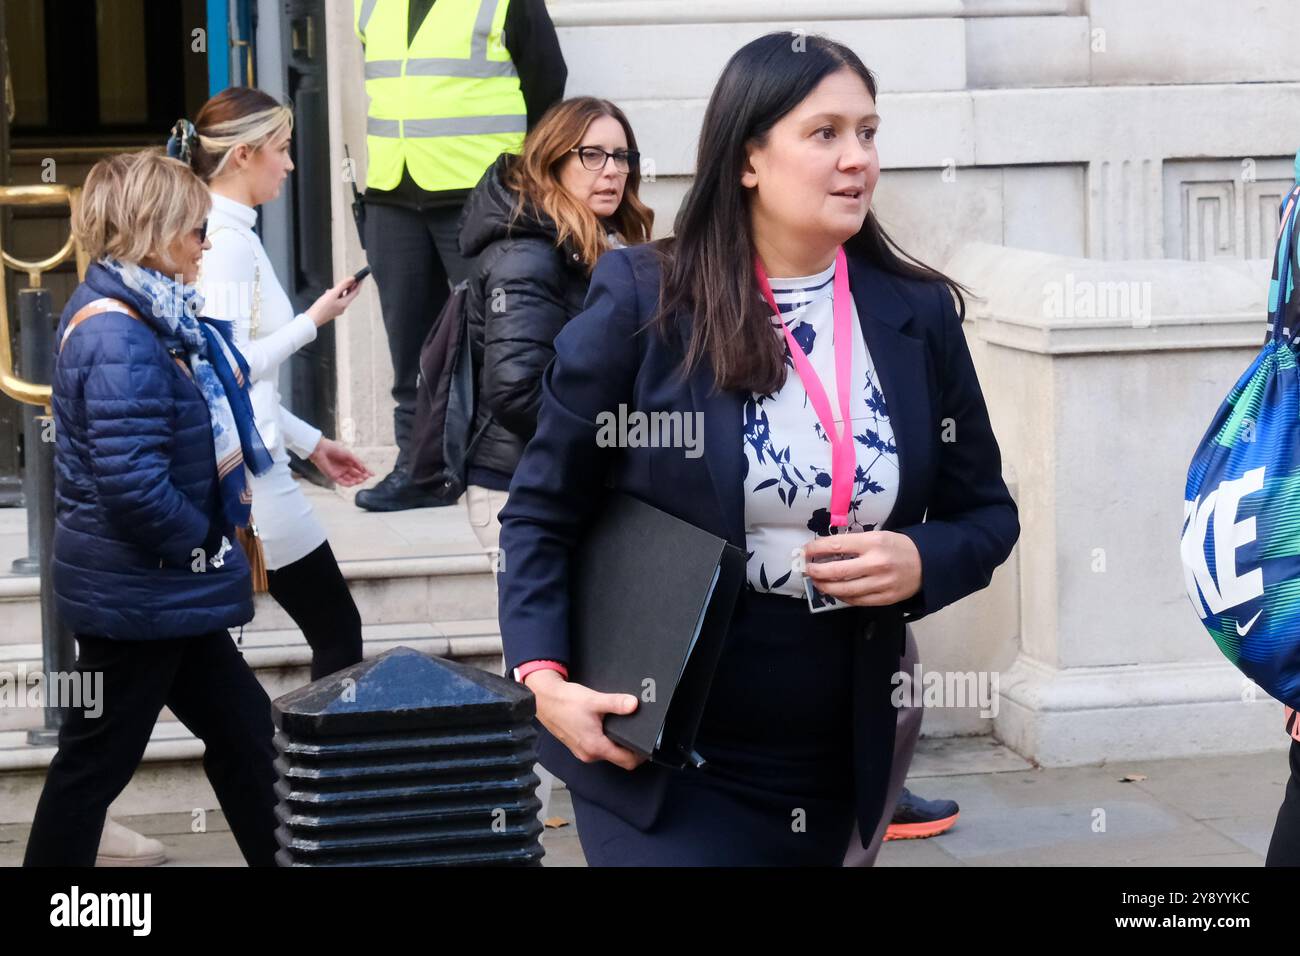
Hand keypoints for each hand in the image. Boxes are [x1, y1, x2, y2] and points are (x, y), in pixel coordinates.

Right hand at [306, 274, 363, 327]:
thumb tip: (352, 279)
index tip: (361, 278)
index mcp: (344, 304)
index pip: (355, 292)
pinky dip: (335, 295)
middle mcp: (342, 307)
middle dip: (350, 287)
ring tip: (338, 285)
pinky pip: (336, 301)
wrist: (311, 319)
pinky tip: (328, 293)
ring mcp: (337, 310)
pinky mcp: (331, 310)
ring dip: (341, 290)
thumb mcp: (332, 294)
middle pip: (349, 295)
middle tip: (351, 279)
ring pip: (342, 297)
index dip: (358, 284)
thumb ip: (343, 285)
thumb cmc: (321, 307)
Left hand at [309, 437, 373, 486]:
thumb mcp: (349, 455)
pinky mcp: (334, 476)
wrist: (322, 449)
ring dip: (357, 481)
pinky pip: (343, 482)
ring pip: (350, 480)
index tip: (373, 474)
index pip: (360, 469)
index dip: (366, 472)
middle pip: (356, 476)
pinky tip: (354, 482)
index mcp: (349, 462)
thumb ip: (358, 462)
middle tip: (367, 477)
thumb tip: (366, 469)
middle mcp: (345, 469)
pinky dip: (349, 484)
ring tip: (361, 479)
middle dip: (362, 477)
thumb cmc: (334, 449)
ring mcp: (340, 473)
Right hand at [523, 669, 647, 770]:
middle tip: (639, 731)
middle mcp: (589, 754)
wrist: (542, 699)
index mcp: (595, 747)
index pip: (626, 761)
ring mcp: (582, 751)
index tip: (648, 743)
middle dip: (630, 748)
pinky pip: (598, 747)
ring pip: (607, 752)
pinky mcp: (578, 745)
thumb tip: (635, 705)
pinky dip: (606, 740)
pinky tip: (607, 725)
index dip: (640, 754)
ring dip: (617, 743)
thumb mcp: (594, 700)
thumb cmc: (565, 701)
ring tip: (624, 726)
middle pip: (618, 758)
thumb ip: (616, 703)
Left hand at [801, 530, 922, 606]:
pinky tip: (836, 592)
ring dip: (825, 587)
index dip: (816, 549)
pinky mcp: (884, 598)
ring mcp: (880, 583)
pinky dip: (842, 596)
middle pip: (836, 571)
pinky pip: (856, 600)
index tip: (804, 551)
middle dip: (816, 571)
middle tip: (807, 570)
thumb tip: (825, 551)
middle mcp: (875, 563)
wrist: (928, 563)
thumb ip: (855, 544)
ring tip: (817, 583)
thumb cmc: (898, 547)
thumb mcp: (878, 536)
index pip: (836, 545)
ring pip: (843, 589)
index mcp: (873, 542)